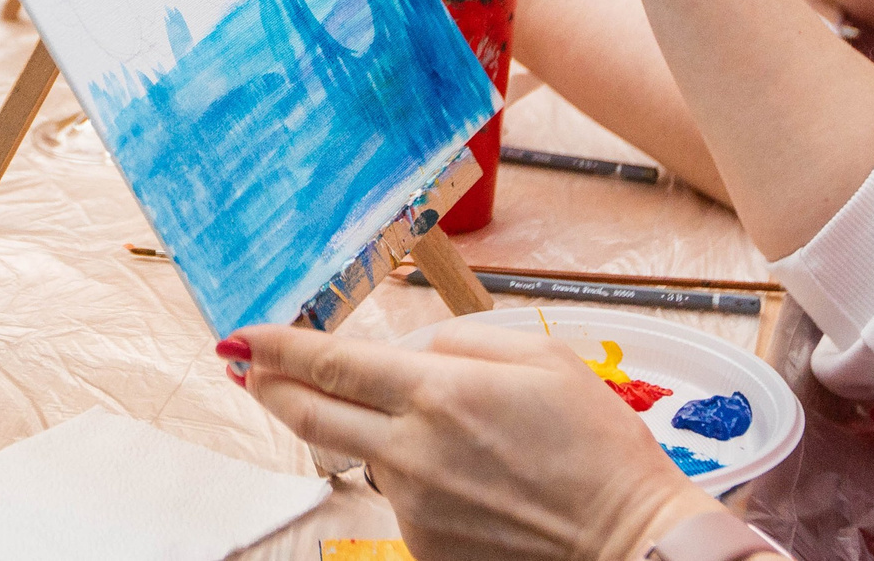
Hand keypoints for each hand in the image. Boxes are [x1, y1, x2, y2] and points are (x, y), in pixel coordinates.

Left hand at [233, 321, 714, 560]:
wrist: (630, 544)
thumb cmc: (599, 449)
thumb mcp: (544, 361)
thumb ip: (465, 345)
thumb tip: (415, 352)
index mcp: (439, 393)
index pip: (331, 363)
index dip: (278, 346)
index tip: (242, 333)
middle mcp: (413, 451)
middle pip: (312, 415)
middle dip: (270, 387)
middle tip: (246, 367)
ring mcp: (416, 506)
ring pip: (362, 455)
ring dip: (354, 430)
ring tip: (407, 420)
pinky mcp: (427, 548)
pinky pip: (402, 498)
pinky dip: (412, 475)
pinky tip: (465, 475)